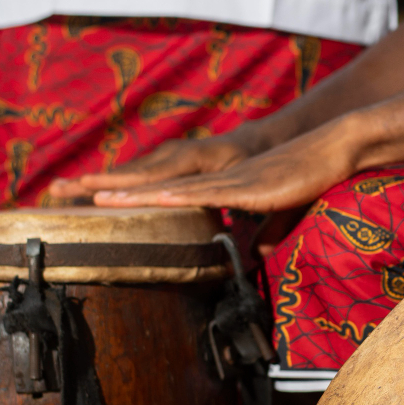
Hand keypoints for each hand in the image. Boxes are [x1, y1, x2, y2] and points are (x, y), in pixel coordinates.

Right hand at [49, 128, 262, 198]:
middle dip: (93, 182)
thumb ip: (244, 208)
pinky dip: (106, 179)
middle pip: (128, 172)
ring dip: (91, 180)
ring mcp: (163, 155)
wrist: (250, 140)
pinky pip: (130, 171)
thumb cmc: (252, 165)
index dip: (126, 189)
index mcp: (192, 160)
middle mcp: (172, 154)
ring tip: (57, 189)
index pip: (155, 178)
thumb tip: (242, 241)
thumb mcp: (249, 184)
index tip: (98, 197)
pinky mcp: (159, 159)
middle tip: (59, 189)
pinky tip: (83, 189)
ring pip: (124, 171)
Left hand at [91, 122, 357, 212]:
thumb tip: (258, 255)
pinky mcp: (248, 186)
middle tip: (68, 193)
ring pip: (173, 188)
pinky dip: (175, 197)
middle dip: (112, 189)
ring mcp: (230, 180)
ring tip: (94, 197)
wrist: (335, 149)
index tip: (96, 201)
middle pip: (156, 185)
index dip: (132, 196)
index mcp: (221, 185)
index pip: (167, 192)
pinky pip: (205, 193)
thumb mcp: (282, 212)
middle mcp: (217, 178)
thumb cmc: (311, 177)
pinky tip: (150, 200)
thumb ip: (268, 233)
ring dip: (134, 193)